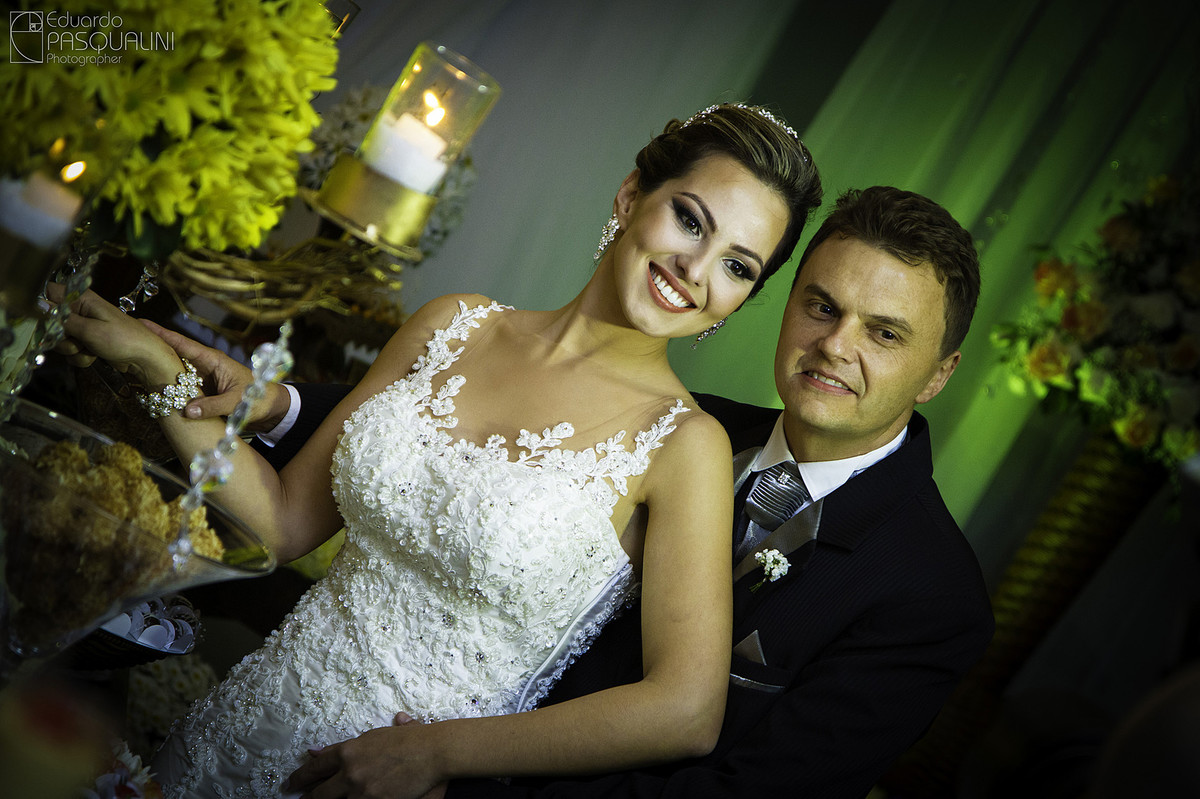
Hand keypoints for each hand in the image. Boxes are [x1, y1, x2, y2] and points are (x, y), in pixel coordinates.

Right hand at [47, 285, 178, 384]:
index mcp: (82, 299)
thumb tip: (40, 306)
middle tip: (77, 340)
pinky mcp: (87, 342)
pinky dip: (81, 357)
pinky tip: (94, 355)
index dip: (45, 308)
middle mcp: (81, 310)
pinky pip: (71, 351)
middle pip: (50, 321)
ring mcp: (83, 327)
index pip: (49, 294)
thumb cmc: (125, 339)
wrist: (145, 359)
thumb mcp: (90, 329)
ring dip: (73, 349)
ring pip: (60, 339)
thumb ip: (62, 319)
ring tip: (90, 348)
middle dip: (60, 336)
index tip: (51, 322)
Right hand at [141, 320, 291, 430]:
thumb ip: (213, 406)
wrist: (270, 409)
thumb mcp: (237, 402)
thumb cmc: (258, 399)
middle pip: (172, 354)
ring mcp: (201, 378)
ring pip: (173, 370)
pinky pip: (178, 385)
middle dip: (151, 346)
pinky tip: (147, 382)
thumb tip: (187, 410)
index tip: (140, 323)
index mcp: (213, 360)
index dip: (162, 335)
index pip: (183, 345)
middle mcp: (204, 366)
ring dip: (154, 366)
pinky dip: (165, 384)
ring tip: (128, 357)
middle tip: (124, 337)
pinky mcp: (200, 391)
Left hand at [285, 712, 447, 798]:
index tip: (291, 783)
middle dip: (307, 797)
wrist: (432, 752)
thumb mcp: (372, 737)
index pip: (315, 767)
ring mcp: (362, 792)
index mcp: (348, 751)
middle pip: (320, 793)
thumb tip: (315, 751)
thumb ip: (343, 746)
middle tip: (300, 798)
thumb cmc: (407, 740)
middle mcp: (351, 772)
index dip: (300, 777)